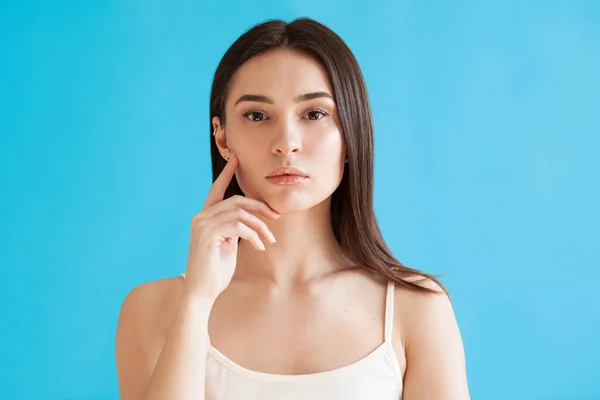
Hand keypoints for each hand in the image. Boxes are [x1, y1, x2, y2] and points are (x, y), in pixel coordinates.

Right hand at [183, 154, 279, 300]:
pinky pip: (238, 226)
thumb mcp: (228, 245)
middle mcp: (200, 217)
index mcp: (204, 217)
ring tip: (270, 239)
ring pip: (240, 213)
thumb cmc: (216, 271)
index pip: (217, 190)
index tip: (238, 158)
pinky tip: (259, 246)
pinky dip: (254, 235)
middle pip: (236, 201)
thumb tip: (250, 220)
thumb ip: (234, 229)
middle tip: (276, 217)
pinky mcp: (207, 234)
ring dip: (260, 225)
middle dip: (260, 207)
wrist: (202, 292)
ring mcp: (202, 224)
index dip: (227, 173)